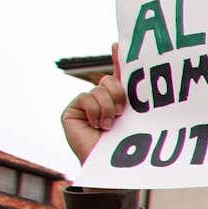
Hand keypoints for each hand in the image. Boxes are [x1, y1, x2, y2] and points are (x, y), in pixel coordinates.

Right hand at [61, 46, 127, 163]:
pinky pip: (86, 97)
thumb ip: (132, 96)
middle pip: (110, 80)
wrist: (111, 165)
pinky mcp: (72, 110)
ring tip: (109, 125)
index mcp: (118, 100)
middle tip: (123, 112)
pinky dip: (95, 111)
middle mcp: (101, 99)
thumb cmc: (127, 145)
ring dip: (108, 107)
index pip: (119, 75)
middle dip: (119, 94)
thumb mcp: (135, 116)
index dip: (118, 59)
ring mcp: (85, 104)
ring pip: (99, 88)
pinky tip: (97, 125)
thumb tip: (134, 78)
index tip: (118, 43)